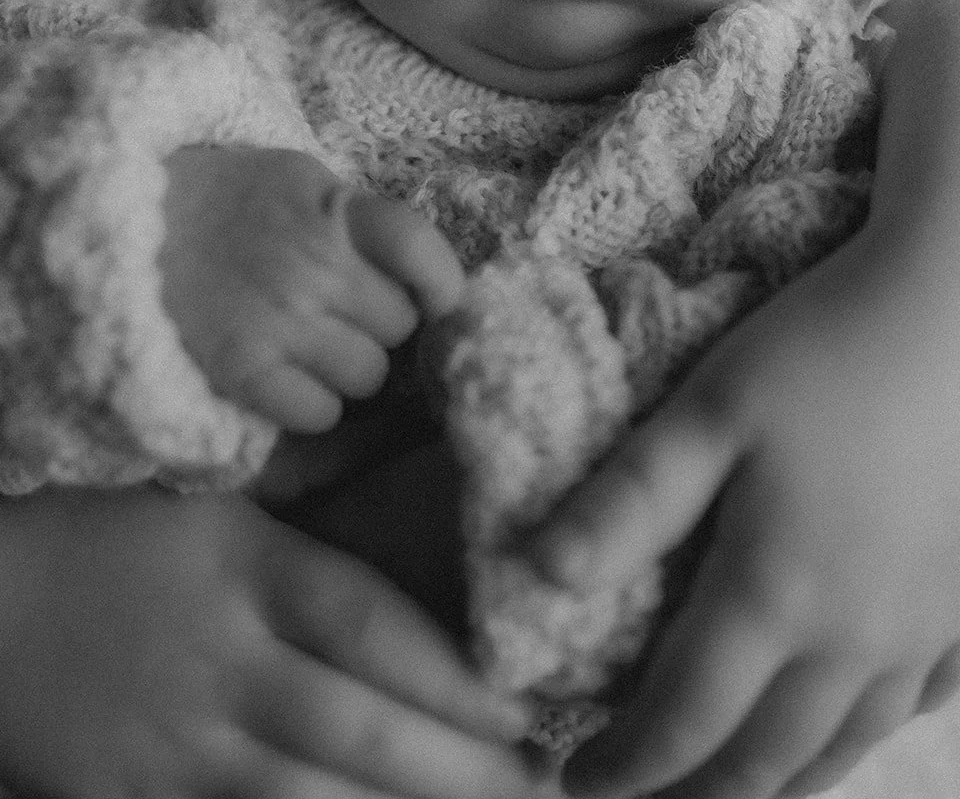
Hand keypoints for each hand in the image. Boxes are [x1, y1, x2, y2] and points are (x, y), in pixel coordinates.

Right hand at [0, 487, 552, 798]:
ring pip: (307, 798)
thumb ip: (313, 509)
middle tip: (547, 784)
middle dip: (461, 768)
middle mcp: (221, 658)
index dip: (456, 675)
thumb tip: (426, 492)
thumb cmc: (112, 526)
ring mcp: (175, 742)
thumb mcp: (215, 493)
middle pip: (358, 726)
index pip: (371, 625)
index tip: (528, 705)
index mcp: (247, 567)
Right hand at [161, 146, 463, 430]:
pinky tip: (288, 375)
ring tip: (314, 344)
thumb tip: (428, 281)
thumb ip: (363, 222)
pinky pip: (320, 411)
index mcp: (335, 210)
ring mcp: (278, 319)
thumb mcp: (304, 182)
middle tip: (347, 315)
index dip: (442, 283)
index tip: (439, 300)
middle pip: (400, 325)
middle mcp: (313, 265)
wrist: (133, 222)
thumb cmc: (233, 202)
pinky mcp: (242, 368)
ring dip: (351, 368)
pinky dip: (313, 404)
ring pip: (369, 375)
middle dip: (383, 326)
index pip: (420, 249)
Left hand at [525, 221, 959, 798]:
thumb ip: (629, 500)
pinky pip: (930, 695)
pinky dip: (876, 726)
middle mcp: (858, 634)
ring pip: (851, 742)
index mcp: (776, 591)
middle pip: (768, 755)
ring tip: (740, 787)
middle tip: (650, 797)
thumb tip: (538, 577)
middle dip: (698, 792)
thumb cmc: (833, 339)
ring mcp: (934, 623)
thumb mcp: (712, 406)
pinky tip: (858, 718)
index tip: (576, 781)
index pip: (684, 718)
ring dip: (785, 778)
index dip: (626, 764)